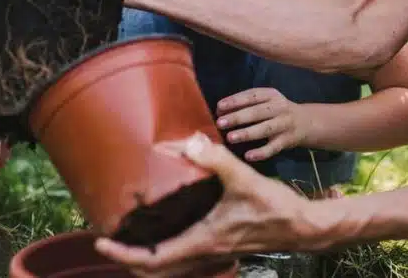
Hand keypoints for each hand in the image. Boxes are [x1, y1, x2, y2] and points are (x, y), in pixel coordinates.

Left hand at [94, 133, 328, 276]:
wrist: (305, 227)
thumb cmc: (276, 208)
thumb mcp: (245, 179)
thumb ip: (216, 160)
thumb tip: (189, 142)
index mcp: (202, 242)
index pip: (153, 261)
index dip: (123, 256)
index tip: (101, 243)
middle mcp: (204, 252)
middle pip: (157, 270)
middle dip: (129, 260)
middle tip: (108, 242)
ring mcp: (213, 252)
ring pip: (171, 266)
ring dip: (147, 257)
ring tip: (130, 236)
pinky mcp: (221, 245)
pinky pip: (184, 256)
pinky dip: (167, 250)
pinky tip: (167, 227)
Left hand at [215, 88, 309, 161]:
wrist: (306, 122)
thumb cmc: (276, 111)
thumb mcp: (266, 101)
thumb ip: (247, 104)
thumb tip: (220, 111)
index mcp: (271, 95)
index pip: (252, 96)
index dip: (235, 101)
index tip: (219, 107)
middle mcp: (279, 108)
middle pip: (257, 112)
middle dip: (238, 117)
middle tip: (220, 123)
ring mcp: (284, 124)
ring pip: (265, 129)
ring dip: (247, 133)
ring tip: (230, 138)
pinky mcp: (287, 140)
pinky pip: (273, 147)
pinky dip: (261, 152)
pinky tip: (248, 156)